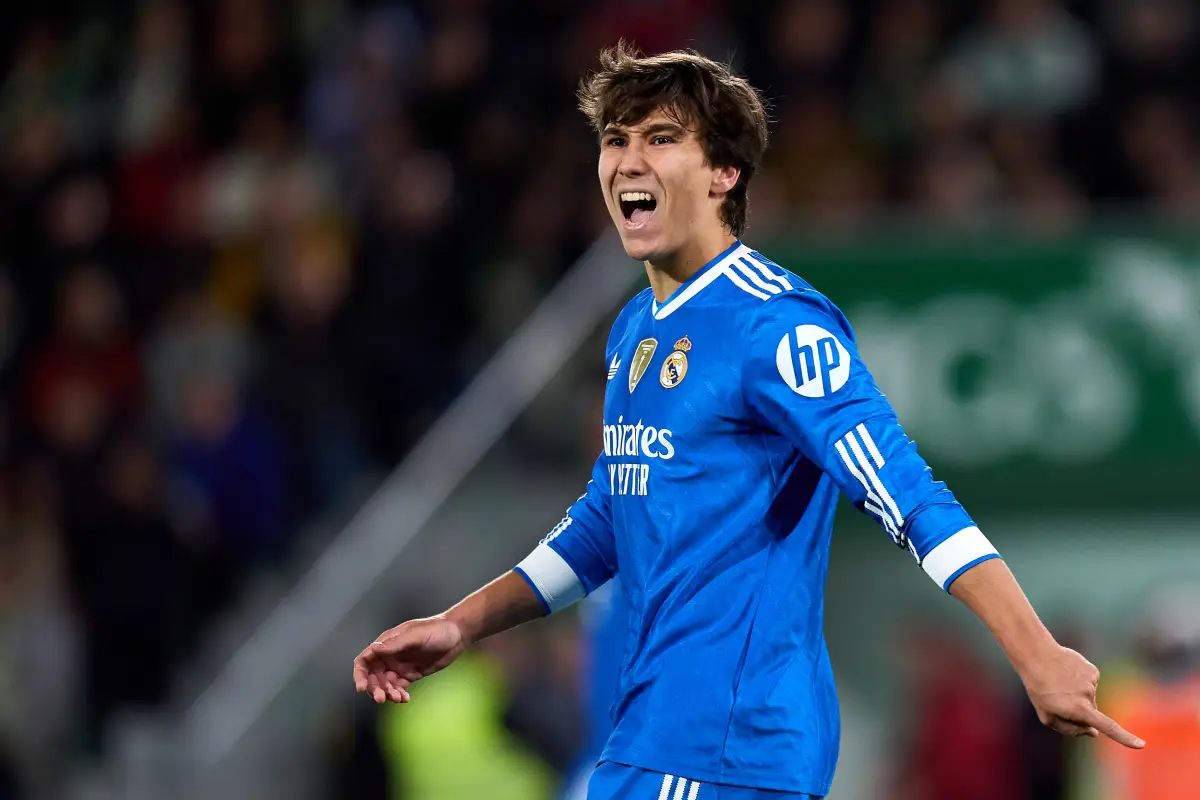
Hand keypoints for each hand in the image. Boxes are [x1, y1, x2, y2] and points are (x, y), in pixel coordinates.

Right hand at [352, 616, 465, 704]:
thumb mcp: (416, 635)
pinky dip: (398, 695)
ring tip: (398, 698)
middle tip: (382, 699)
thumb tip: (374, 649)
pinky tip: (405, 699)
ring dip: (387, 693)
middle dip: (374, 689)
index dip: (359, 674)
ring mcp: (399, 666)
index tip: (361, 688)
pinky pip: (398, 688)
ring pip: (385, 684)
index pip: (365, 660)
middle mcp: (390, 656)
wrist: (457, 635)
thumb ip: (396, 644)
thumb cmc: (437, 630)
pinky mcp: (410, 675)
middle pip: (372, 676)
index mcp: (387, 643)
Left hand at [1021, 645, 1143, 748]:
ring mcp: (1092, 682)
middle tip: (1057, 697)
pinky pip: (1089, 684)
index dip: (1124, 737)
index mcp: (1078, 709)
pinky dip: (1080, 682)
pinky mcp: (1093, 671)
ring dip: (1077, 694)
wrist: (1036, 655)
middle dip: (1078, 711)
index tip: (1141, 744)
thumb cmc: (1038, 688)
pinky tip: (1066, 674)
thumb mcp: (1047, 715)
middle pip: (1091, 713)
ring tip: (1059, 682)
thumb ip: (1070, 729)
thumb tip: (1094, 733)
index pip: (1107, 727)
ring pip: (1089, 698)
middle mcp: (1088, 695)